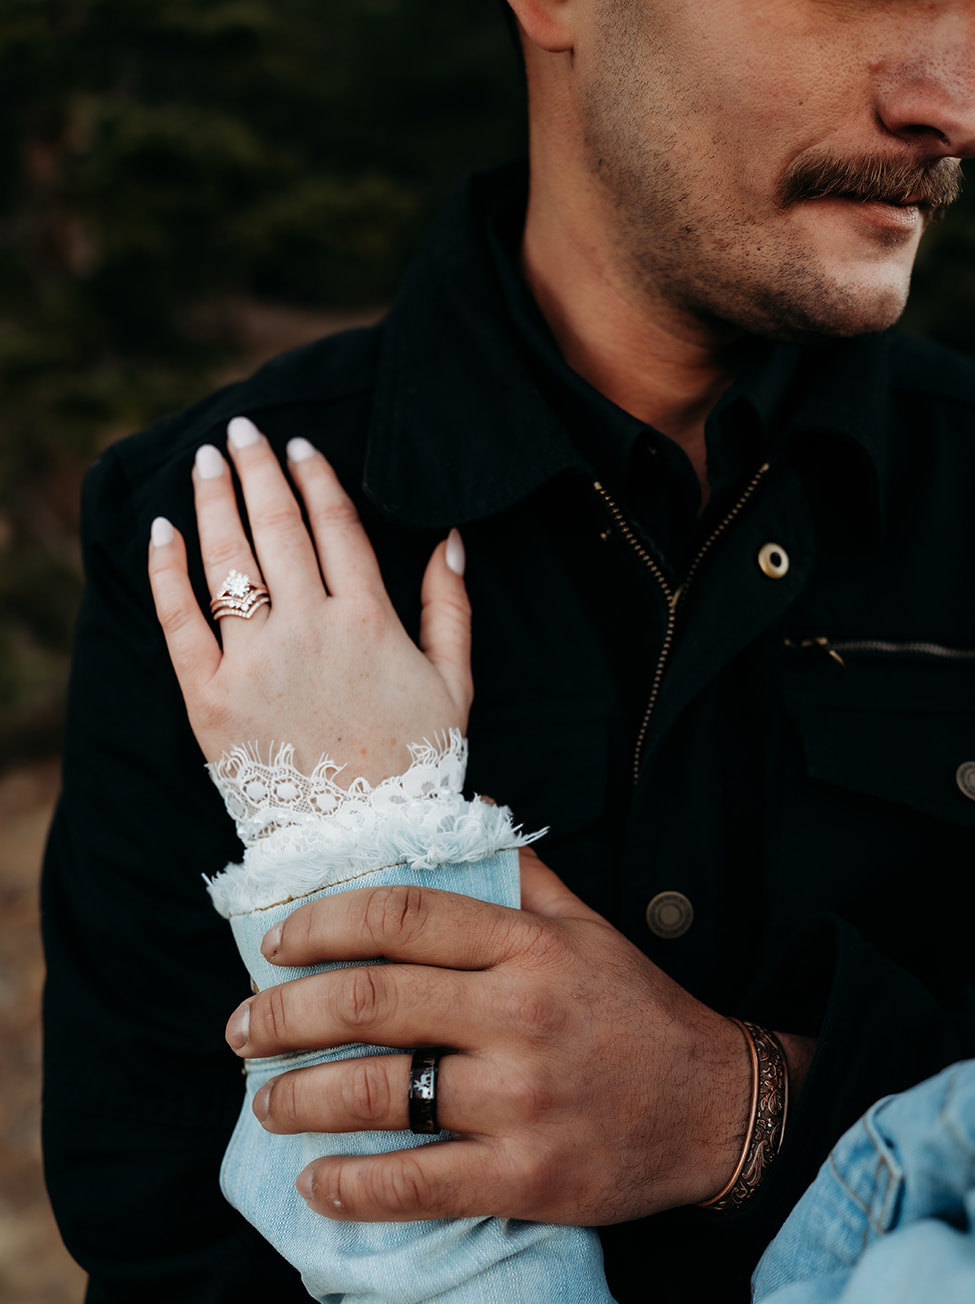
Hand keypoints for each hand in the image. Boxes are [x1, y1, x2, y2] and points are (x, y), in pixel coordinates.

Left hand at [147, 418, 470, 782]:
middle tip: (242, 432)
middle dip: (258, 471)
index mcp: (368, 621)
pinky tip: (163, 532)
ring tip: (209, 461)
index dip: (315, 477)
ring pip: (228, 561)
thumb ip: (450, 607)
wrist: (364, 844)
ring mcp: (254, 662)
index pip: (335, 526)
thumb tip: (451, 538)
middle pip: (277, 528)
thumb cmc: (415, 768)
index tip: (298, 446)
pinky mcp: (208, 698)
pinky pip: (179, 621)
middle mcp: (308, 630)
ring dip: (215, 502)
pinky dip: (167, 571)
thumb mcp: (454, 686)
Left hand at [224, 850, 783, 1225]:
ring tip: (266, 1102)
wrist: (720, 1109)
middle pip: (370, 1001)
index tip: (275, 948)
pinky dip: (351, 1187)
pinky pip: (415, 1182)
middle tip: (242, 1031)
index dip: (320, 925)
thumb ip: (521, 877)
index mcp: (529, 946)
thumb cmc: (640, 1013)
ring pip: (378, 1090)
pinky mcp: (529, 1176)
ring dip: (299, 1098)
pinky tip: (316, 1183)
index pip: (400, 914)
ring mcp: (523, 1099)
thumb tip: (461, 821)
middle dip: (283, 1016)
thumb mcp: (589, 928)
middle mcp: (521, 1014)